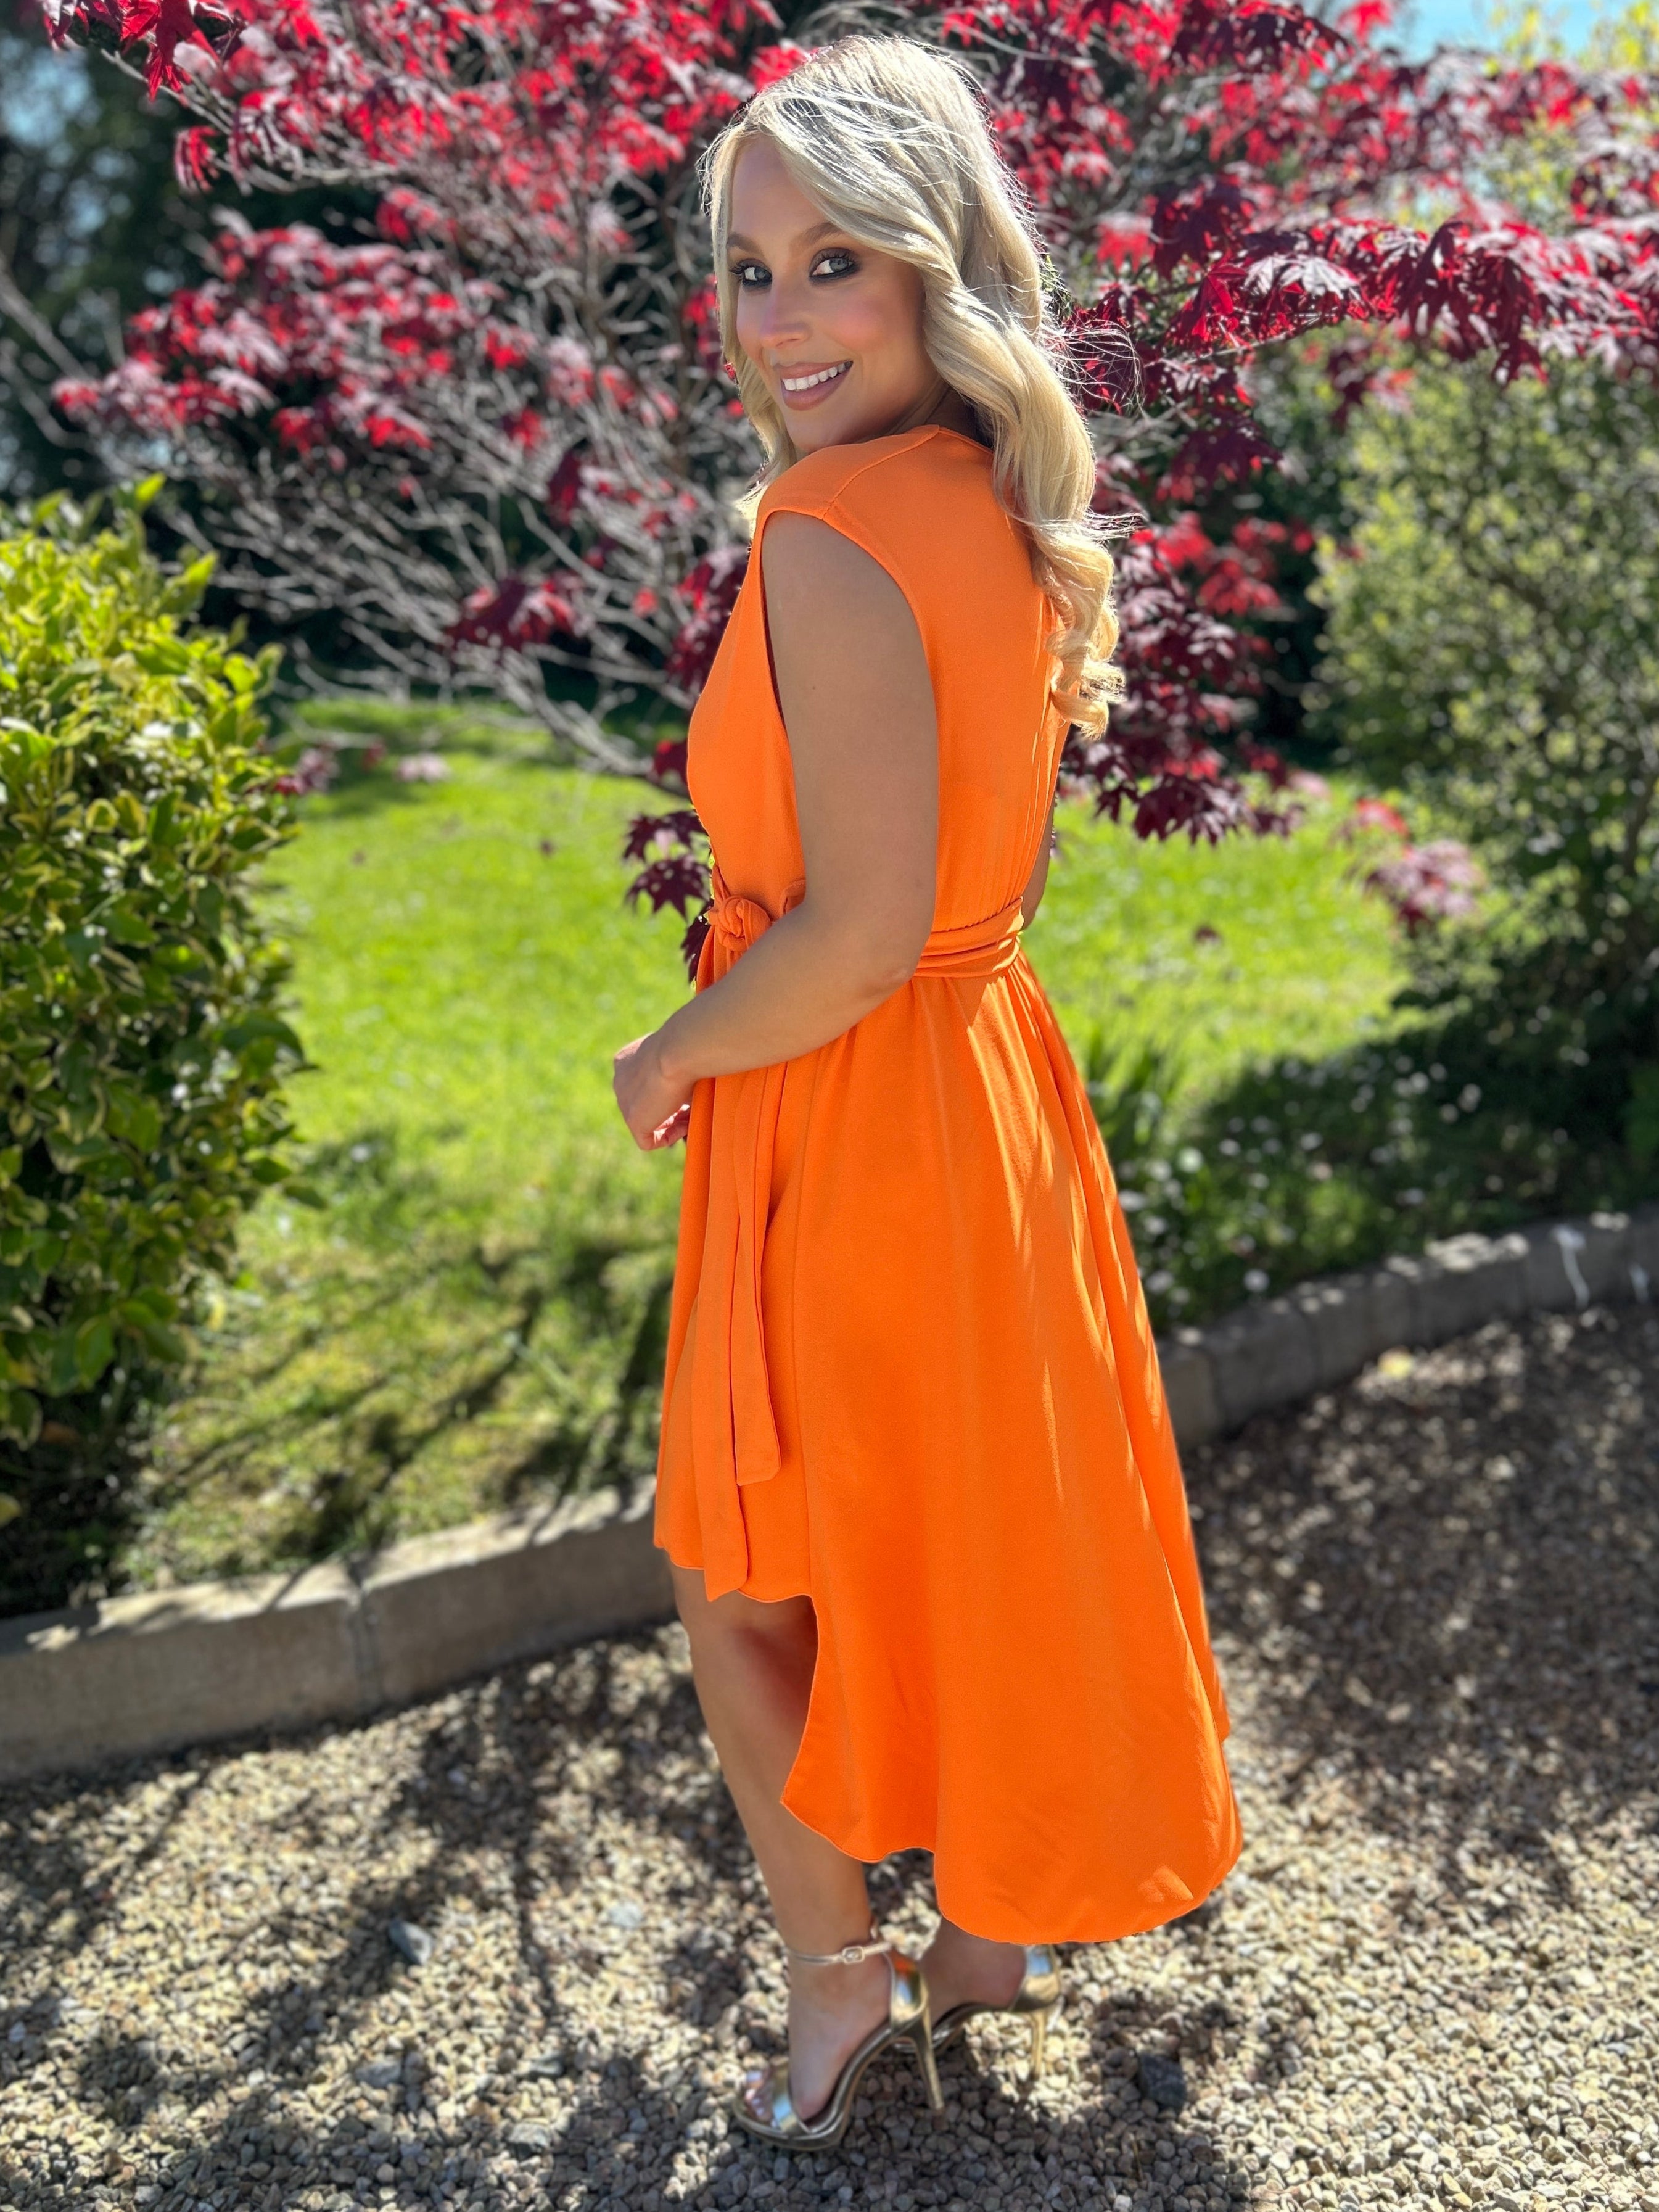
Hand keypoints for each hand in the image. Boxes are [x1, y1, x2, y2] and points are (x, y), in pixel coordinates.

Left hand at [613, 1031, 692, 1149]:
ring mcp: (623, 1101)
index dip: (667, 1094)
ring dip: (672, 1123)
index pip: (643, 1085)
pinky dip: (668, 1136)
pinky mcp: (632, 1120)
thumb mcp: (678, 1061)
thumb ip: (676, 1077)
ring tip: (693, 1115)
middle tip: (692, 1107)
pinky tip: (685, 1125)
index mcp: (627, 1060)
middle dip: (669, 1110)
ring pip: (646, 1122)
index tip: (688, 1095)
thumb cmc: (687, 1049)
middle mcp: (620, 1079)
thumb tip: (691, 1097)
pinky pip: (647, 1140)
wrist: (680, 1050)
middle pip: (645, 1105)